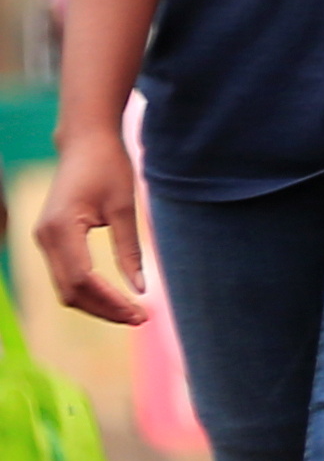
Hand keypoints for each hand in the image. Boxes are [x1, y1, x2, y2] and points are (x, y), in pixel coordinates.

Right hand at [33, 127, 147, 325]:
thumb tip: (140, 289)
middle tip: (142, 318)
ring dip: (96, 304)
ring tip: (132, 312)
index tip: (142, 313)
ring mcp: (44, 238)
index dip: (111, 302)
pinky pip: (66, 275)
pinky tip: (115, 296)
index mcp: (62, 228)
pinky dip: (89, 291)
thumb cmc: (108, 167)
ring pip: (65, 287)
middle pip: (71, 291)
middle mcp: (45, 237)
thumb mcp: (125, 208)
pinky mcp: (51, 238)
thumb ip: (130, 250)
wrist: (85, 142)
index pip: (83, 280)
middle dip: (105, 309)